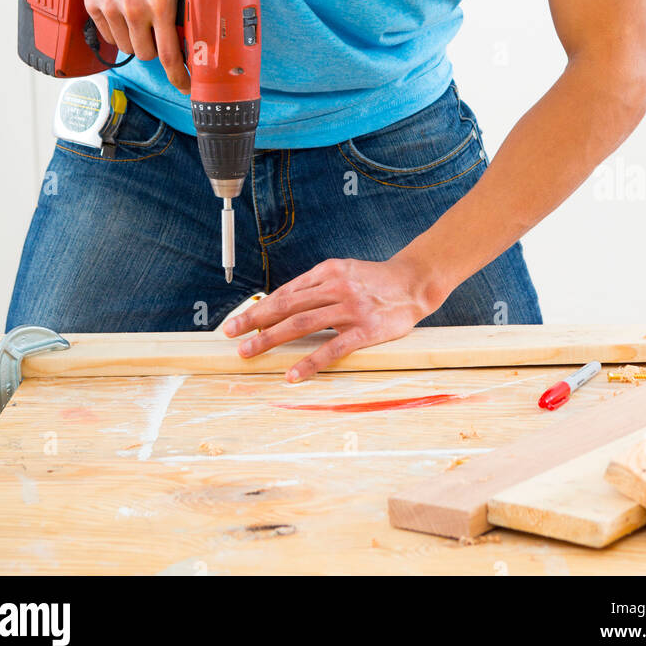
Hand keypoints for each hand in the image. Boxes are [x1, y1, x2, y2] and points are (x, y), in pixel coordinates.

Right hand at [83, 0, 189, 91]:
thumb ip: (188, 4)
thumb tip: (197, 30)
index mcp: (159, 3)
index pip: (170, 55)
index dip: (179, 77)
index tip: (185, 86)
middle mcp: (133, 9)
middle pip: (147, 56)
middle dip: (158, 50)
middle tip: (163, 35)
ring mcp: (110, 8)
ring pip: (127, 48)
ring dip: (138, 41)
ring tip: (144, 20)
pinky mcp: (94, 4)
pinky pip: (108, 35)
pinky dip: (119, 32)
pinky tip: (127, 14)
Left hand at [223, 256, 438, 381]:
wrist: (414, 282)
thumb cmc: (375, 281)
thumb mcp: (344, 272)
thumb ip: (317, 287)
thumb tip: (282, 306)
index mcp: (327, 272)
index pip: (286, 291)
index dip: (259, 307)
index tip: (239, 321)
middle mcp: (335, 286)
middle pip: (287, 305)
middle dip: (255, 320)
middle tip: (231, 334)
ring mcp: (349, 308)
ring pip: (302, 323)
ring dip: (271, 338)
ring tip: (249, 352)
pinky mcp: (365, 329)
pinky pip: (332, 348)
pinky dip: (309, 362)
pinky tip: (292, 373)